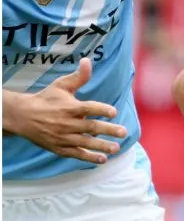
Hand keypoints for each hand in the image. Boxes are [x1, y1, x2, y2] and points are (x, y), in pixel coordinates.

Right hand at [4, 58, 126, 162]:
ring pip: (85, 142)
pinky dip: (89, 157)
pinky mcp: (59, 148)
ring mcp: (63, 137)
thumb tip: (88, 61)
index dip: (101, 110)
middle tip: (123, 132)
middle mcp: (66, 123)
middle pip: (90, 127)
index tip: (114, 112)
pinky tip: (103, 160)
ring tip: (116, 148)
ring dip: (101, 146)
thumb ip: (78, 77)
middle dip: (108, 130)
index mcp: (69, 107)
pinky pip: (76, 154)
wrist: (22, 116)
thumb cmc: (46, 99)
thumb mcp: (61, 86)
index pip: (87, 108)